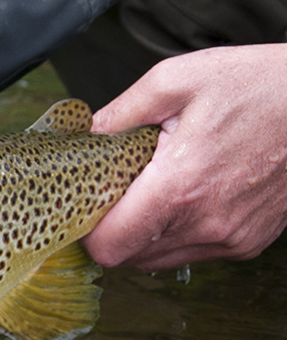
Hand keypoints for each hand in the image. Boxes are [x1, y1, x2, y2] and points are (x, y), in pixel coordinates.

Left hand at [81, 44, 286, 270]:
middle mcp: (206, 223)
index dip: (88, 231)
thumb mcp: (175, 80)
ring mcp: (231, 238)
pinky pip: (193, 252)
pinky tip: (188, 195)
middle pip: (130, 257)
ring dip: (146, 233)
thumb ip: (119, 114)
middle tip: (120, 190)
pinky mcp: (249, 242)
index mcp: (180, 186)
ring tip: (157, 188)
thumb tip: (83, 135)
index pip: (109, 246)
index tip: (87, 204)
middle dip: (114, 229)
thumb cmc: (255, 84)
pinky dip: (179, 232)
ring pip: (160, 260)